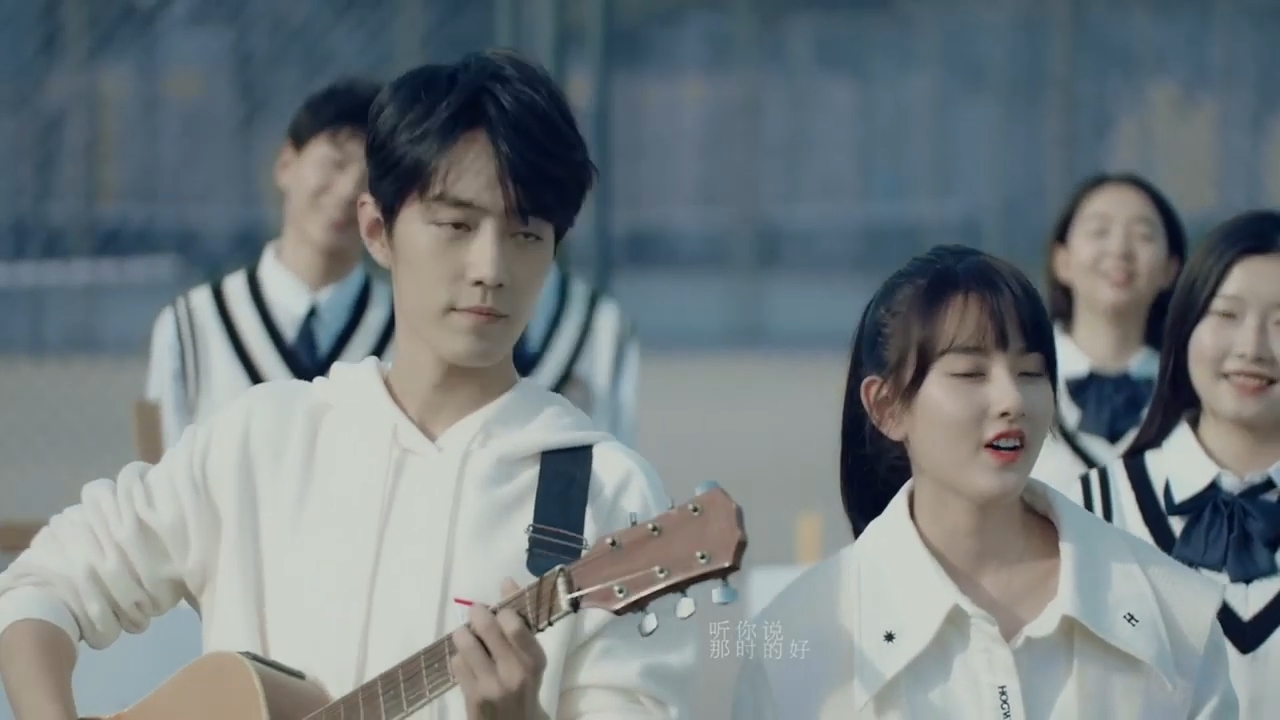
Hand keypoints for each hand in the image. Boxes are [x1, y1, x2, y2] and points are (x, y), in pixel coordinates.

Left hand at [451, 578, 547, 719]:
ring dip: (463, 635)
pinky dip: (459, 657)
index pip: (515, 624)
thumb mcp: (530, 655)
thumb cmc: (523, 683)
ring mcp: (492, 685)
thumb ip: (520, 619)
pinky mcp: (472, 696)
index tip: (499, 611)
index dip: (502, 610)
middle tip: (476, 613)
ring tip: (467, 636)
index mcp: (534, 658)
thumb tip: (506, 581)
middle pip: (487, 627)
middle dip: (477, 615)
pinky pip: (456, 662)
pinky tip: (467, 662)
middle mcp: (515, 672)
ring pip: (465, 642)